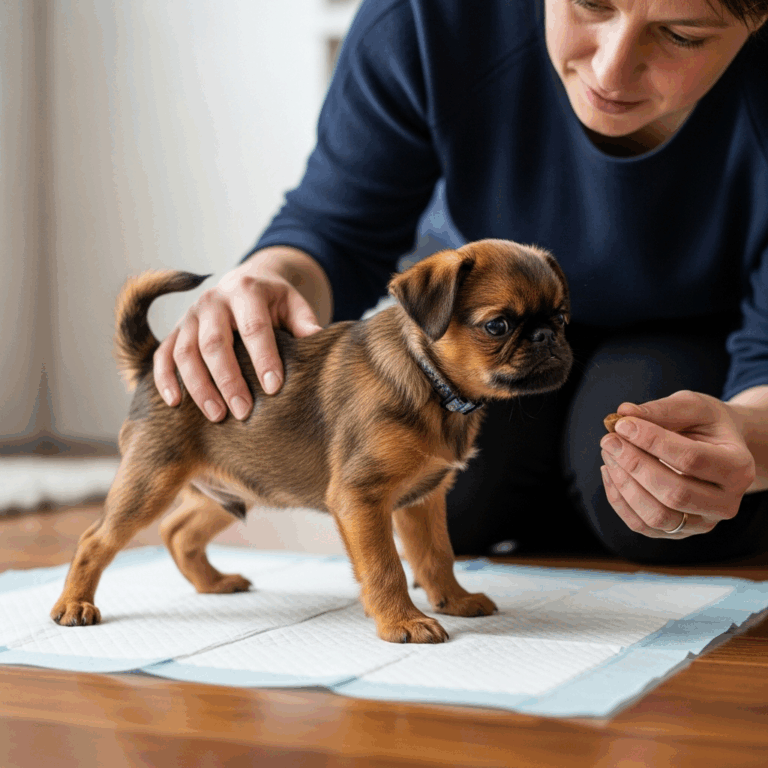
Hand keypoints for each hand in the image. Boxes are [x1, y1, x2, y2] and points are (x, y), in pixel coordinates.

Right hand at [153, 250, 324, 420]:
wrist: (245, 282)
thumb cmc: (274, 302)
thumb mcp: (293, 304)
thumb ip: (304, 323)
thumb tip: (318, 341)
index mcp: (246, 290)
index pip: (254, 327)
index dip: (263, 358)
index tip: (274, 388)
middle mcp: (213, 301)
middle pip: (215, 342)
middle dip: (229, 380)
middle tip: (244, 411)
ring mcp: (189, 316)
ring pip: (185, 352)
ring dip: (199, 386)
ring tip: (217, 416)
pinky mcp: (175, 331)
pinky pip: (162, 355)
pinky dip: (164, 379)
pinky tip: (175, 403)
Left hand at [599, 390, 755, 537]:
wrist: (719, 448)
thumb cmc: (706, 425)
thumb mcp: (693, 407)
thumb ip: (662, 410)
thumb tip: (624, 413)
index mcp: (738, 467)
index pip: (692, 459)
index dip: (652, 441)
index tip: (622, 424)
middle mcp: (726, 503)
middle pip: (675, 493)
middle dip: (634, 464)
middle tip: (609, 439)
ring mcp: (703, 523)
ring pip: (657, 516)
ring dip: (623, 484)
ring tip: (608, 453)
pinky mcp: (678, 532)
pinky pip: (642, 525)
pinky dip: (619, 499)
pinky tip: (610, 471)